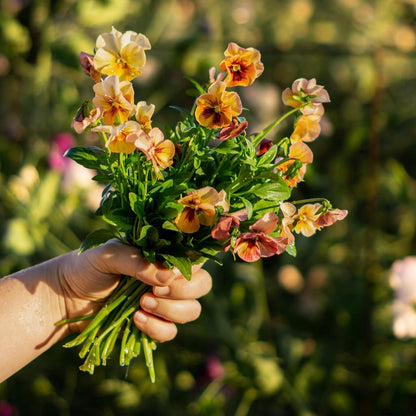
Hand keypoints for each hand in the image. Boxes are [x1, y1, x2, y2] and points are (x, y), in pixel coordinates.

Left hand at [59, 239, 211, 341]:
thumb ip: (137, 261)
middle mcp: (168, 278)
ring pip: (191, 310)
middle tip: (156, 289)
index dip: (189, 267)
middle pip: (202, 285)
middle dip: (183, 290)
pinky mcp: (153, 326)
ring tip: (142, 304)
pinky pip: (171, 332)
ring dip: (170, 310)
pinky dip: (157, 328)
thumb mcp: (108, 255)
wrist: (65, 298)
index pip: (194, 258)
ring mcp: (163, 303)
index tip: (168, 273)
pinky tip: (136, 320)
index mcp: (162, 256)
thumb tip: (166, 276)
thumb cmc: (87, 267)